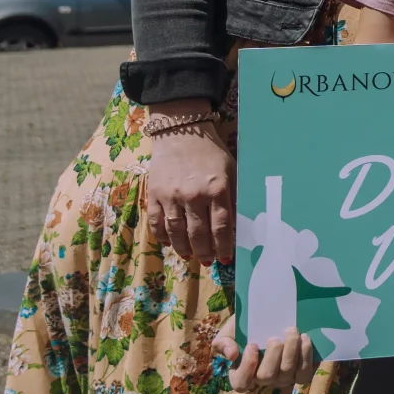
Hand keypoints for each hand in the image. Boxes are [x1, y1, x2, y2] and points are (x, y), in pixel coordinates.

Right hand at [141, 109, 234, 263]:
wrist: (181, 132)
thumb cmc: (211, 152)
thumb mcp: (231, 169)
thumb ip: (234, 195)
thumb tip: (241, 222)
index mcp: (217, 188)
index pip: (221, 226)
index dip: (224, 246)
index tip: (226, 259)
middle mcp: (193, 195)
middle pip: (198, 233)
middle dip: (205, 251)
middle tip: (209, 262)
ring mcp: (171, 196)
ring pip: (176, 232)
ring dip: (184, 248)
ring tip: (191, 256)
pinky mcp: (153, 195)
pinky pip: (156, 222)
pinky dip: (162, 236)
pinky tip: (169, 243)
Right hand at [216, 316, 317, 393]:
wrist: (271, 318)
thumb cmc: (248, 327)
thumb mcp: (230, 330)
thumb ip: (223, 342)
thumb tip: (231, 355)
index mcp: (242, 373)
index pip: (241, 383)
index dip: (247, 367)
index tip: (252, 345)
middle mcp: (263, 379)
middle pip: (267, 376)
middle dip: (273, 355)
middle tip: (275, 337)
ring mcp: (283, 378)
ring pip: (288, 374)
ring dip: (292, 351)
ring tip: (292, 332)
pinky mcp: (300, 373)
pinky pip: (304, 373)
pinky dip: (306, 356)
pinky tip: (305, 338)